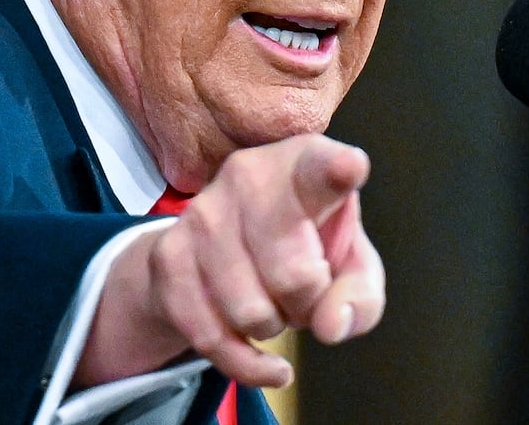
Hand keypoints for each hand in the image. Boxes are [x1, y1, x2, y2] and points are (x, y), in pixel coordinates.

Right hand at [76, 134, 384, 387]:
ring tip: (273, 301)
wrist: (218, 248)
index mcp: (304, 165)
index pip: (321, 169)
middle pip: (294, 276)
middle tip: (305, 291)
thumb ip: (360, 296)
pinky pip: (212, 338)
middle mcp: (248, 175)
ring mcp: (201, 213)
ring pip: (251, 313)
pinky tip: (266, 361)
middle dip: (307, 305)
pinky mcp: (168, 255)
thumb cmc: (304, 248)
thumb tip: (331, 325)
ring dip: (273, 326)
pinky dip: (247, 364)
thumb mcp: (350, 268)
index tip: (351, 168)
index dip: (339, 170)